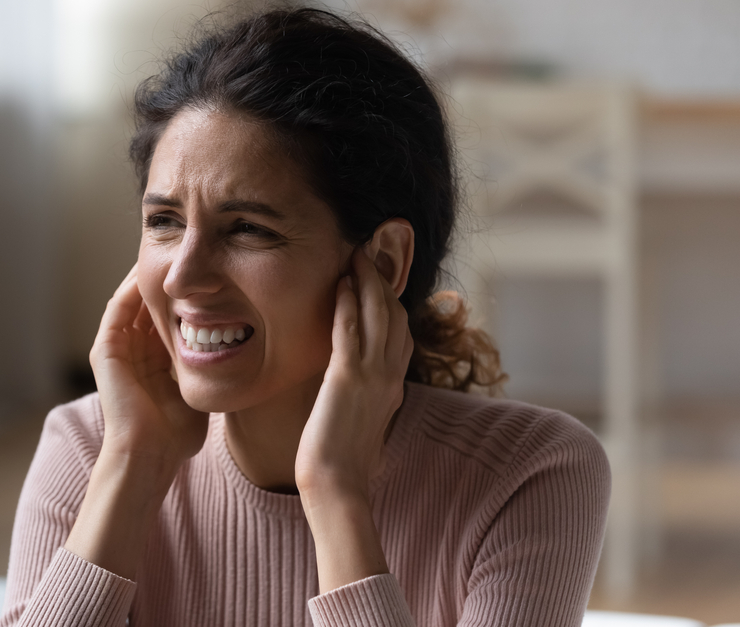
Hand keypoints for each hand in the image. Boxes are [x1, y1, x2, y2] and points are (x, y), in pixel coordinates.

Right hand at [89, 264, 207, 470]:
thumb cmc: (177, 434)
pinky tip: (148, 273)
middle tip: (186, 253)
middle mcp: (134, 350)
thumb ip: (212, 372)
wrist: (150, 454)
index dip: (186, 294)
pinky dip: (131, 289)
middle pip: (149, 303)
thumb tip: (243, 357)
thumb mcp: (200, 391)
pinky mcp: (105, 350)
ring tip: (168, 254)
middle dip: (167, 280)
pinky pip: (117, 309)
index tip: (208, 274)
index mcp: (155, 360)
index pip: (169, 316)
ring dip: (147, 277)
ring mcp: (117, 349)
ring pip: (132, 300)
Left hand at [294, 248, 412, 499]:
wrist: (338, 488)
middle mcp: (390, 377)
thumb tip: (360, 394)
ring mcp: (372, 377)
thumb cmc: (343, 463)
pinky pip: (350, 332)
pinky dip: (348, 304)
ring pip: (378, 316)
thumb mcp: (364, 424)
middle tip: (370, 252)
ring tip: (357, 254)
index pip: (401, 334)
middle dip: (384, 280)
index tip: (382, 278)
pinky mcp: (347, 380)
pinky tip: (340, 284)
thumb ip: (366, 401)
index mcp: (393, 387)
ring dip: (367, 281)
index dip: (394, 302)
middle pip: (395, 316)